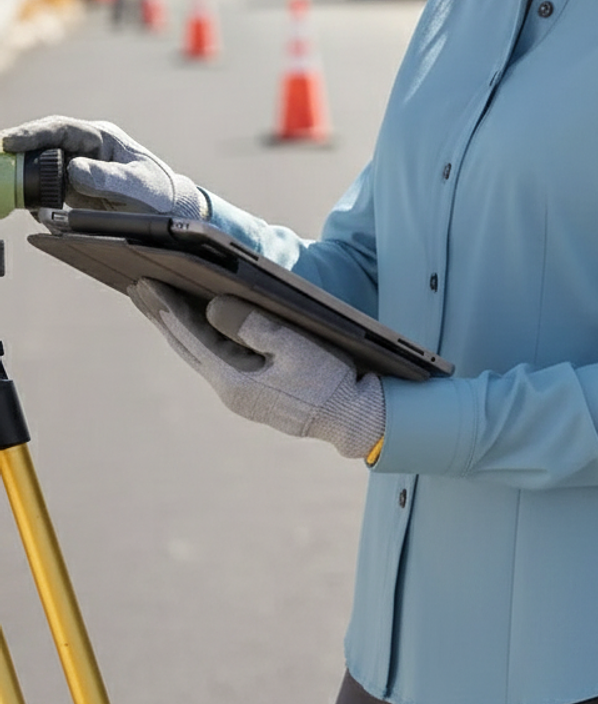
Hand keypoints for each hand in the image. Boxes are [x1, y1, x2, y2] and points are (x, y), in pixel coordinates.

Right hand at [0, 116, 206, 217]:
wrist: (168, 211)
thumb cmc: (157, 193)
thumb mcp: (136, 186)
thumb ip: (107, 178)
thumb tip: (74, 170)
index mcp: (101, 138)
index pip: (60, 129)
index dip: (32, 134)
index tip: (9, 143)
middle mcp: (84, 149)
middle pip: (41, 145)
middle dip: (16, 153)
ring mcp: (76, 168)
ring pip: (38, 166)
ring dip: (20, 176)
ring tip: (5, 187)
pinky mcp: (71, 189)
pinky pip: (44, 189)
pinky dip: (33, 197)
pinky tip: (28, 207)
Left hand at [128, 279, 385, 460]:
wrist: (353, 419)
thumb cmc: (330, 383)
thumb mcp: (296, 348)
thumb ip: (253, 326)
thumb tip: (213, 306)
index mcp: (235, 383)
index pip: (191, 338)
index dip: (166, 309)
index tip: (144, 284)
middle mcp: (231, 391)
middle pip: (188, 347)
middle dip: (163, 316)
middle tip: (138, 287)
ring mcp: (242, 393)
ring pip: (201, 354)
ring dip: (179, 327)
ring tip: (159, 303)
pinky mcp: (255, 391)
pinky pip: (218, 359)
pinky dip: (203, 338)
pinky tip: (200, 325)